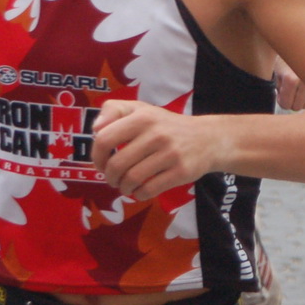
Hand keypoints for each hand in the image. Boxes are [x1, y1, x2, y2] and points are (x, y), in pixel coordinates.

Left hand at [92, 100, 222, 200]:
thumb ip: (114, 111)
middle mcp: (156, 134)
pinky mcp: (181, 172)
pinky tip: (139, 191)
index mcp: (142, 117)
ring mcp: (170, 154)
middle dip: (109, 176)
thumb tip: (95, 129)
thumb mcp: (142, 109)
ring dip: (123, 187)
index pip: (104, 139)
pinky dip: (138, 194)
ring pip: (132, 179)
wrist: (208, 138)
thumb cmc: (167, 125)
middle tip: (112, 178)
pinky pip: (149, 189)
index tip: (101, 163)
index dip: (97, 156)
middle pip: (117, 164)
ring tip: (125, 186)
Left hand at [274, 61, 304, 110]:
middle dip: (291, 101)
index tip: (281, 92)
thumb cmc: (288, 60)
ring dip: (302, 99)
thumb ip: (280, 91)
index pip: (286, 105)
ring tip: (299, 85)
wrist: (304, 45)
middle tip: (290, 89)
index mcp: (291, 79)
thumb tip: (286, 106)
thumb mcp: (279, 73)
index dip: (281, 101)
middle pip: (297, 107)